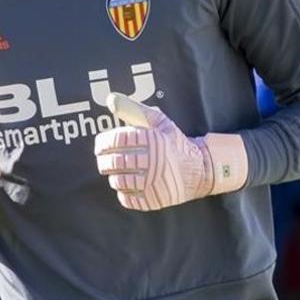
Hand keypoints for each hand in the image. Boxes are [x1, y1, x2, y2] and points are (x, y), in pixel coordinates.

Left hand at [94, 93, 247, 210]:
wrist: (199, 171)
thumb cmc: (174, 144)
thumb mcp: (160, 122)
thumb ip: (134, 109)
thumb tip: (111, 99)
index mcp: (153, 140)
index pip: (116, 140)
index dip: (103, 143)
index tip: (100, 145)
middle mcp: (153, 162)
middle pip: (114, 163)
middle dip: (104, 161)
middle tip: (104, 160)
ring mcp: (153, 183)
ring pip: (118, 181)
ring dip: (114, 176)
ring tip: (119, 172)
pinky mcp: (153, 200)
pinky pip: (126, 198)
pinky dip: (123, 192)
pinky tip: (129, 184)